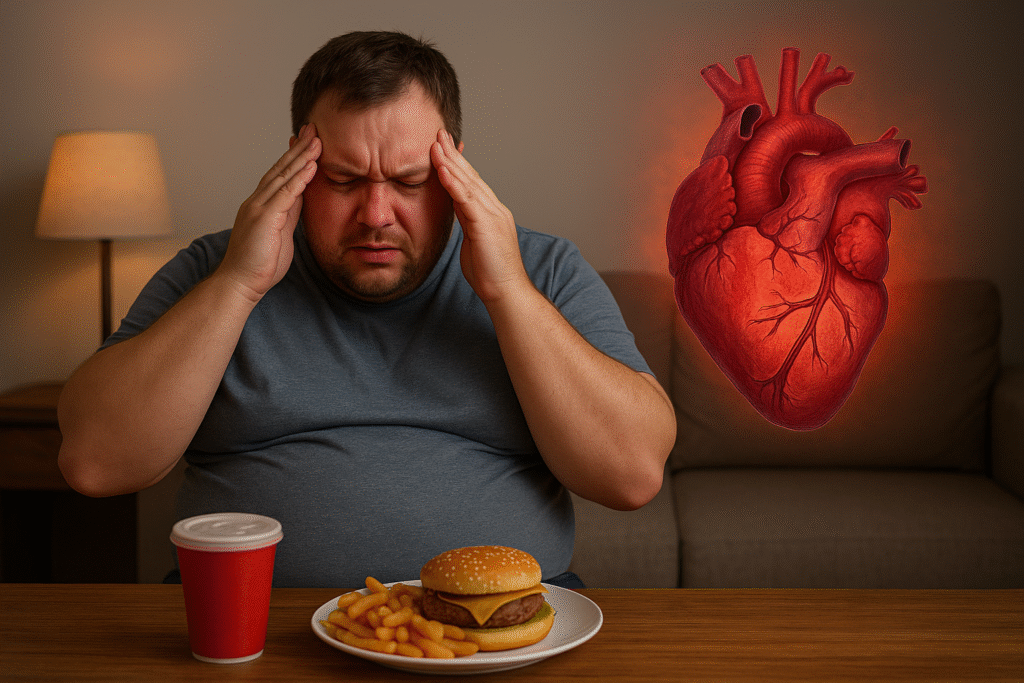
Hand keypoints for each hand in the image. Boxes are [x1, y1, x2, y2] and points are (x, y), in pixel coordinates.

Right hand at [219, 123, 320, 301]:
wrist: (239, 283)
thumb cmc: (259, 264)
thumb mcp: (280, 233)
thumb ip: (289, 213)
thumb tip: (301, 197)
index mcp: (262, 205)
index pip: (281, 175)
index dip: (295, 157)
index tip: (308, 140)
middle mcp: (258, 201)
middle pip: (281, 168)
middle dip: (299, 148)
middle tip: (313, 128)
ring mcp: (259, 208)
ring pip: (284, 176)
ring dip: (302, 156)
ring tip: (317, 139)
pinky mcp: (264, 218)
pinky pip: (285, 193)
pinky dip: (300, 178)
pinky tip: (312, 165)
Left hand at [431, 130, 527, 302]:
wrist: (506, 292)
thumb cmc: (491, 273)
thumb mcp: (473, 242)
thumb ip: (467, 223)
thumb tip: (456, 211)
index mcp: (491, 213)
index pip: (472, 183)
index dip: (457, 164)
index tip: (443, 147)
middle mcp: (494, 209)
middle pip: (471, 176)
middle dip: (453, 154)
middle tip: (439, 134)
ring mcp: (492, 216)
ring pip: (468, 183)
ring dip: (450, 162)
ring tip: (436, 144)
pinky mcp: (486, 226)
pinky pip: (467, 200)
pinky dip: (454, 183)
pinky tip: (443, 170)